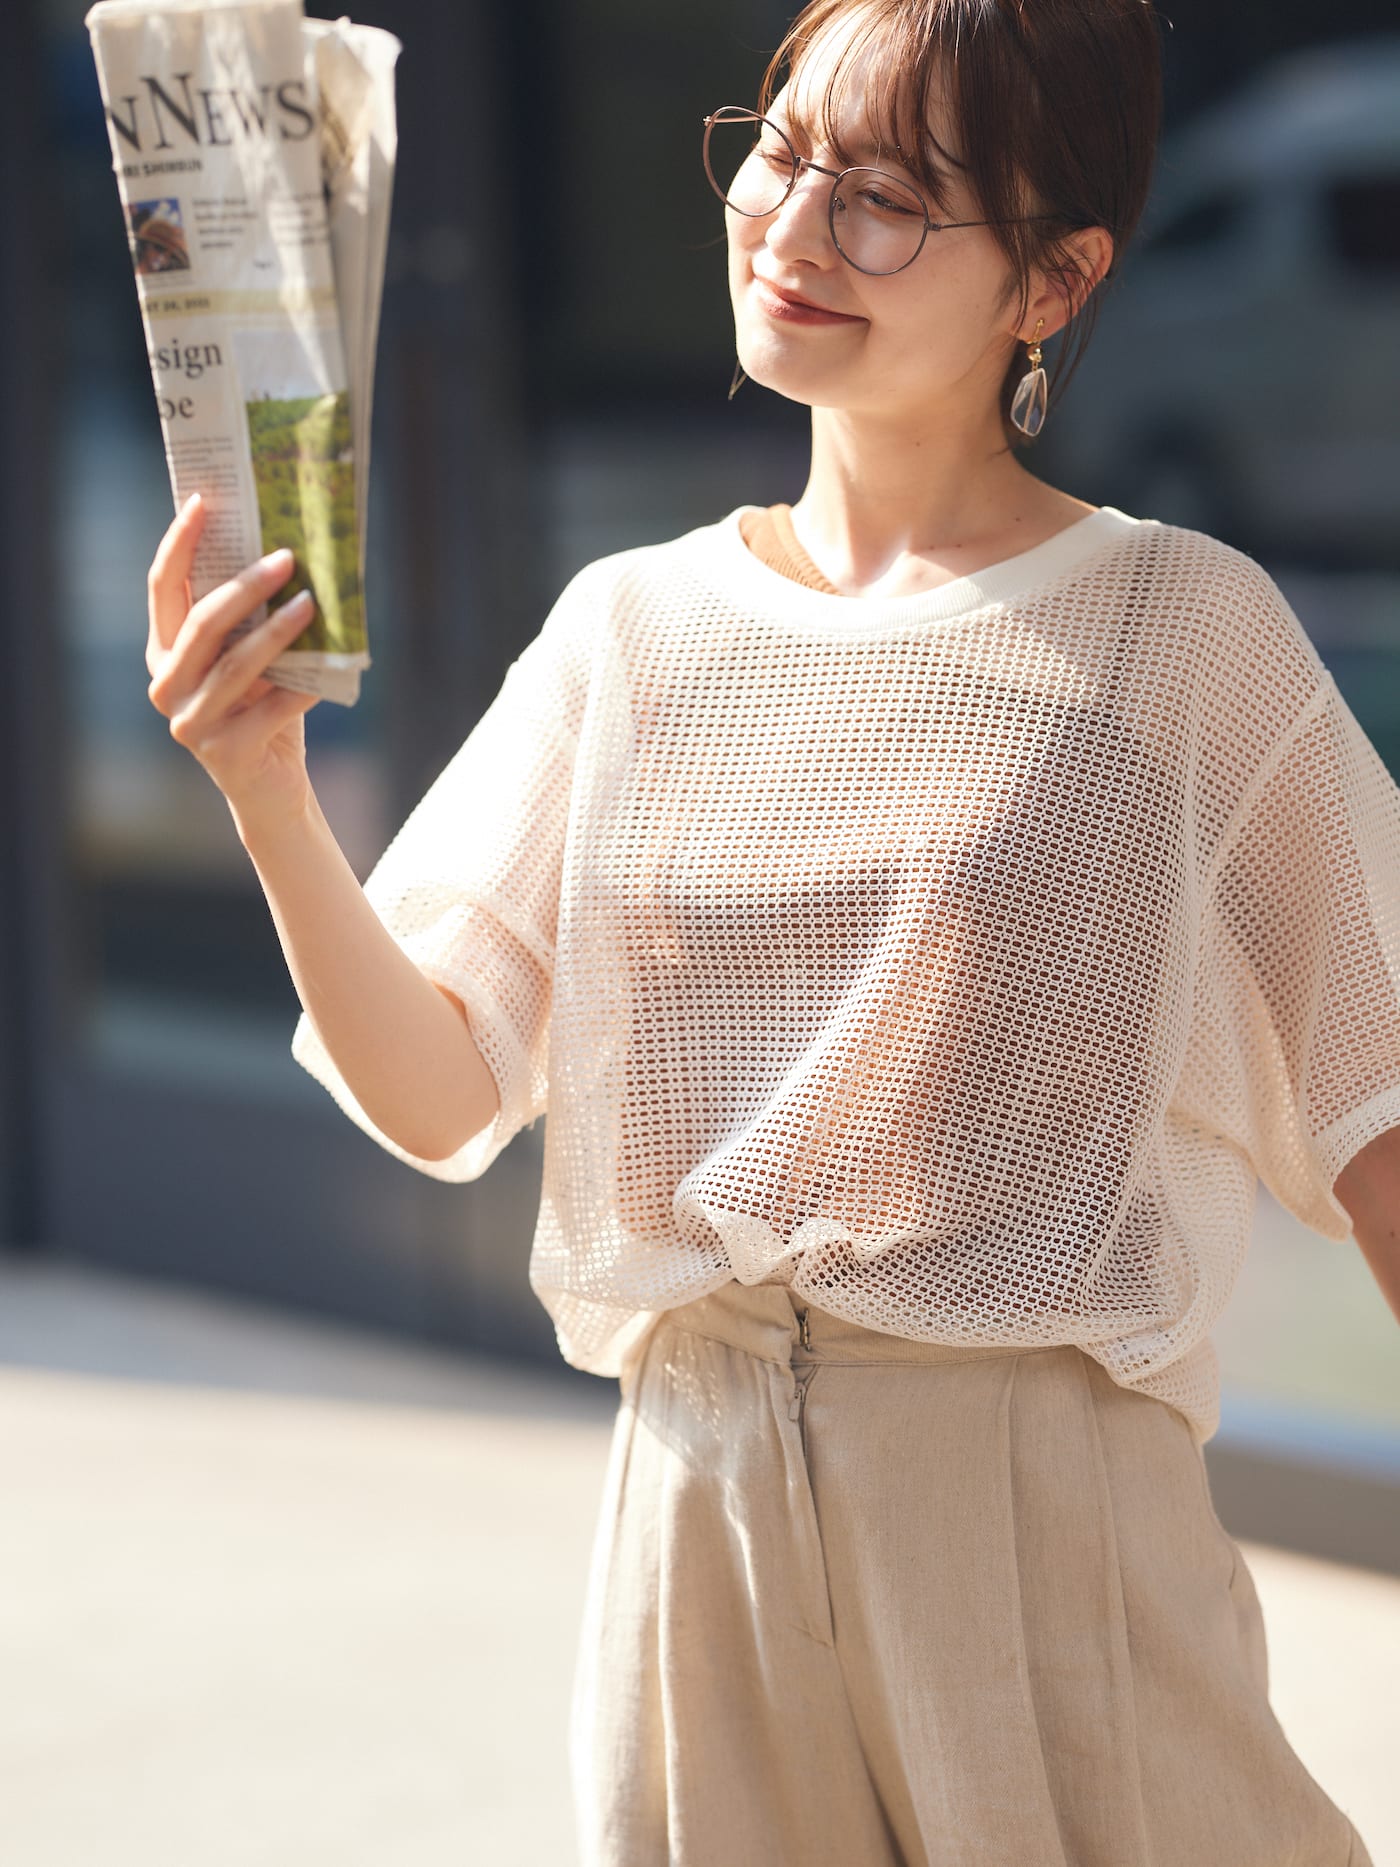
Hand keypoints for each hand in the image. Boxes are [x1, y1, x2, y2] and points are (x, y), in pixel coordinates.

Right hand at [145, 492, 322, 843]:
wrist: (271, 788)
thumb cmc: (262, 710)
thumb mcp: (247, 659)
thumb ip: (246, 621)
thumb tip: (282, 551)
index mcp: (163, 653)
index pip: (162, 587)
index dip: (178, 542)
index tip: (202, 500)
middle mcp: (165, 686)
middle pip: (201, 623)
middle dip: (244, 586)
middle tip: (286, 556)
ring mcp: (190, 723)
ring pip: (235, 664)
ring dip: (277, 631)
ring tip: (312, 602)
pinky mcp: (225, 753)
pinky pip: (271, 709)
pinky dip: (302, 686)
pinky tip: (330, 665)